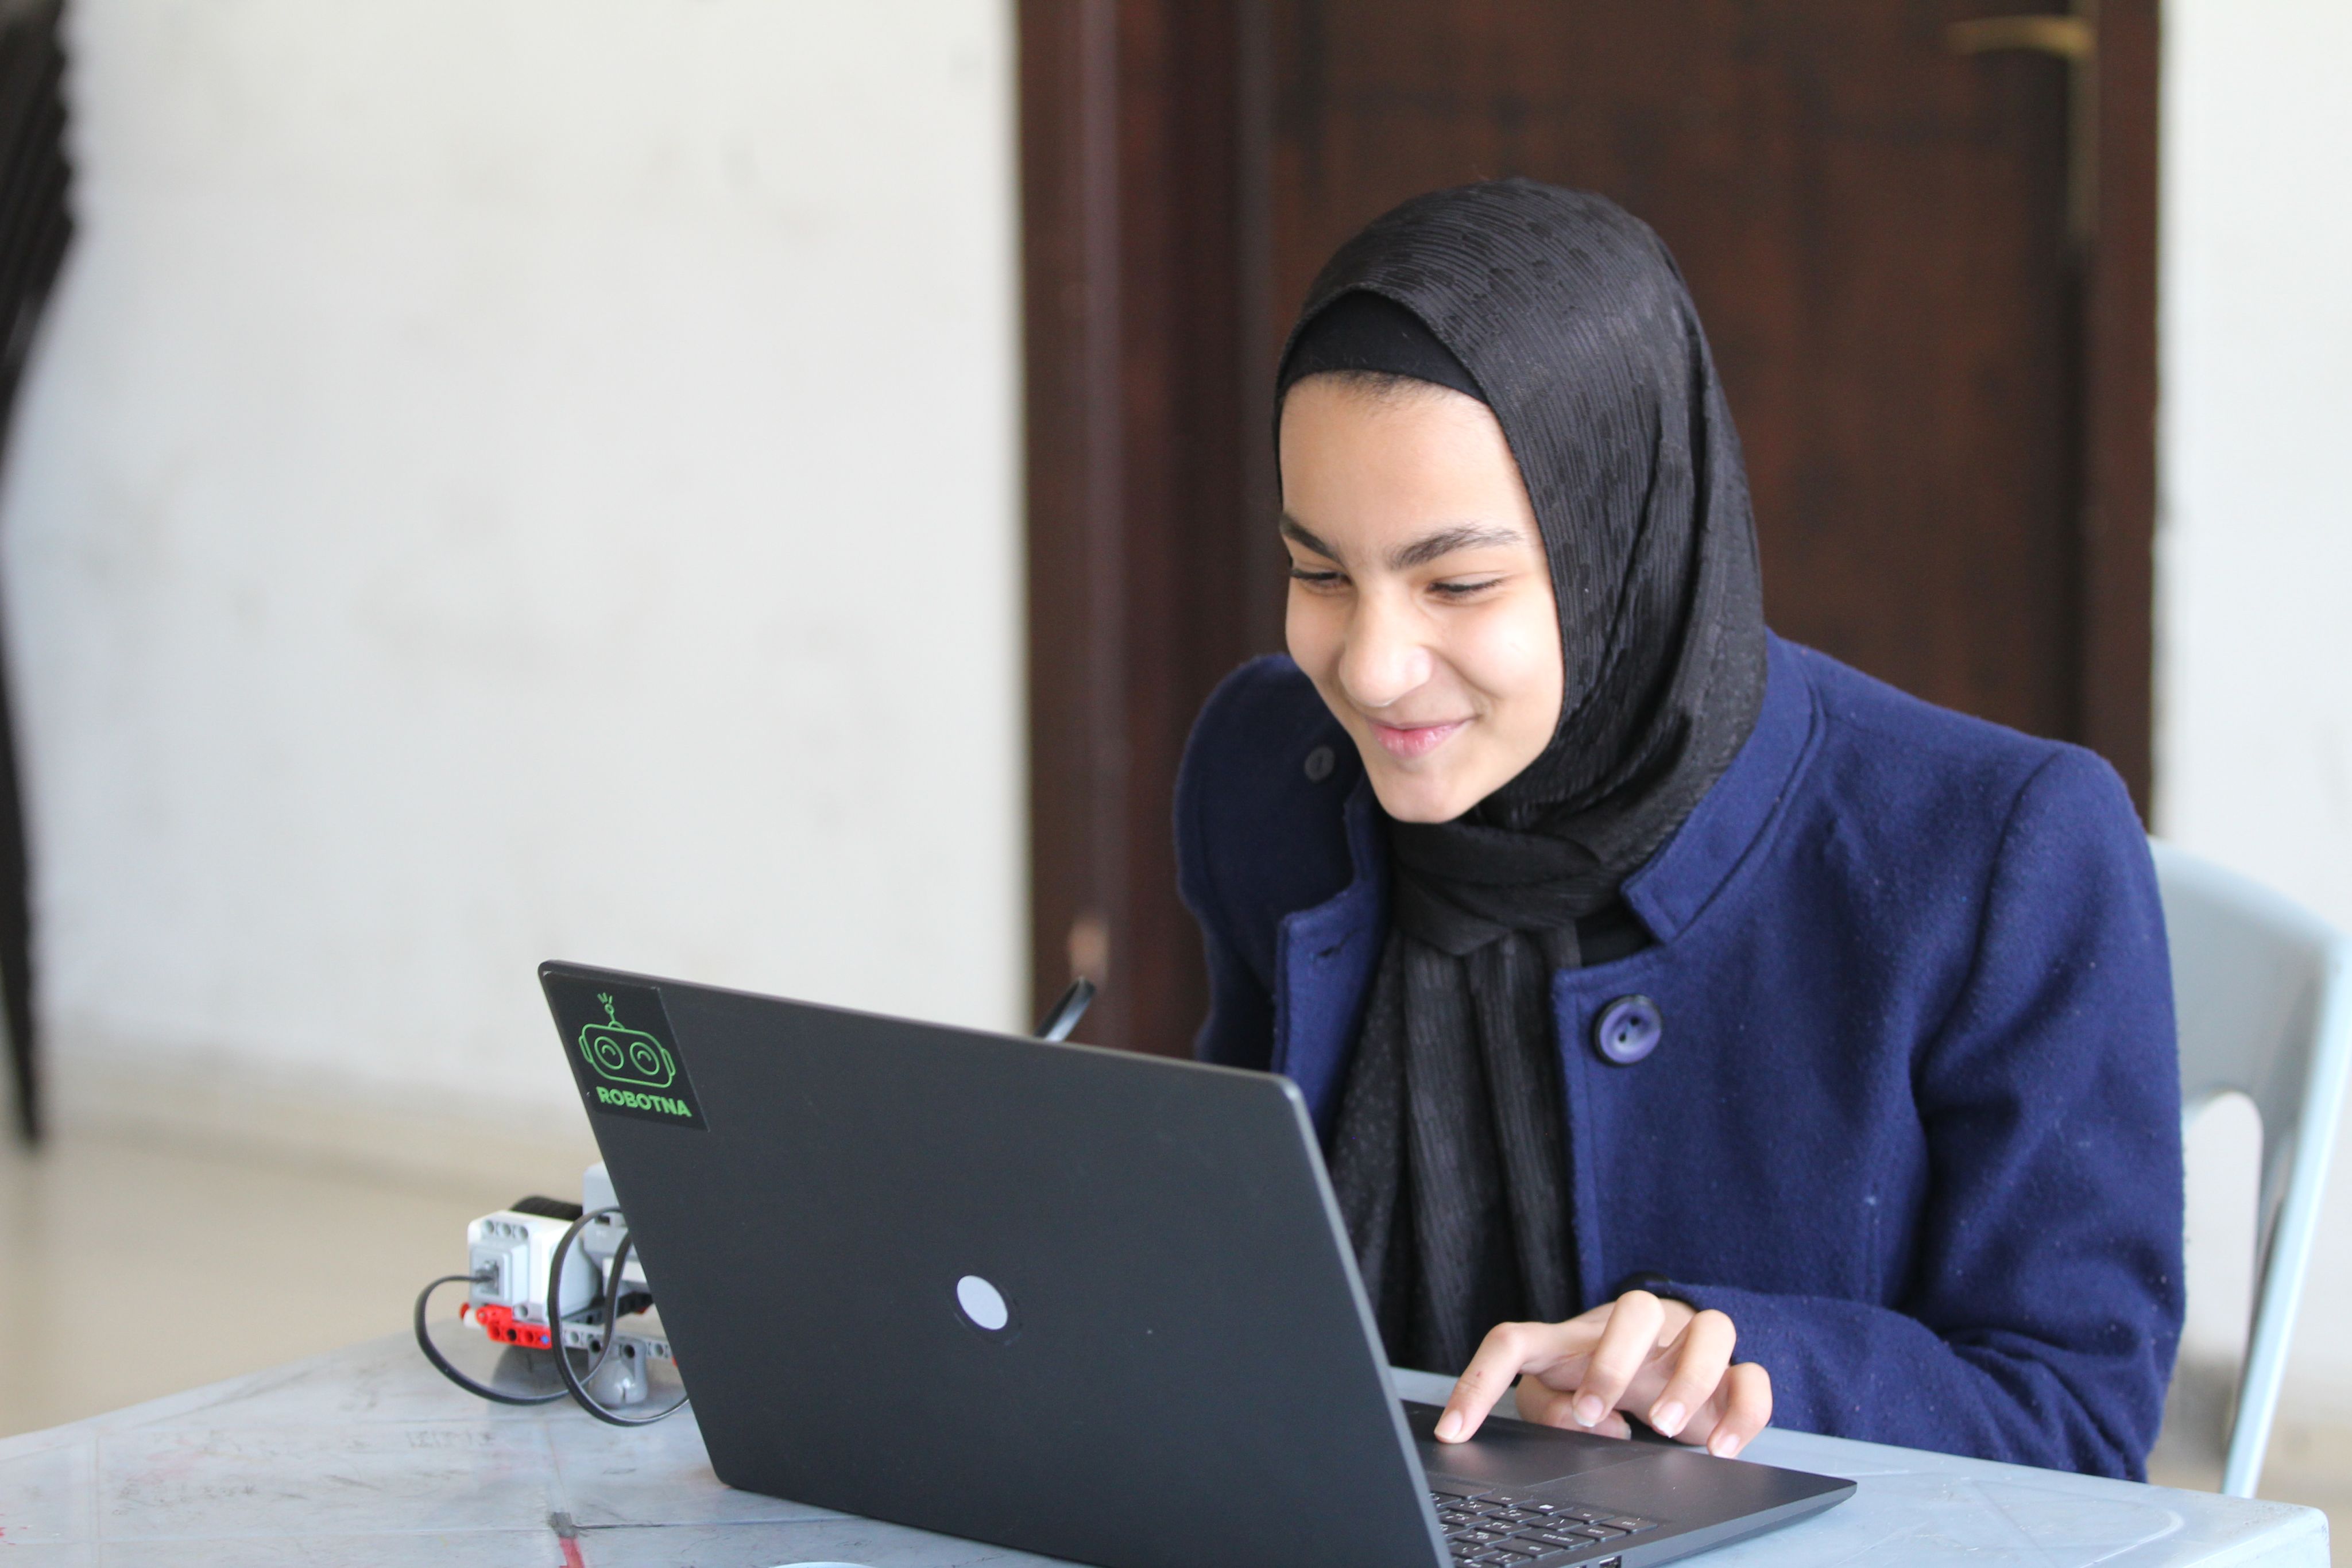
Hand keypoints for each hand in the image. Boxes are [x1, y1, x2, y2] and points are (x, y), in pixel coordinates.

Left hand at [1432, 1290, 1771, 1457]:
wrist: (1663, 1366)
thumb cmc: (1592, 1383)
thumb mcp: (1555, 1400)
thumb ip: (1549, 1411)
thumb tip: (1591, 1422)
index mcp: (1573, 1337)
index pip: (1514, 1342)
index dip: (1477, 1383)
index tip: (1452, 1432)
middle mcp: (1639, 1330)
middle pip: (1636, 1308)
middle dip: (1614, 1361)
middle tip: (1596, 1413)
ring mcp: (1691, 1346)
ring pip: (1711, 1328)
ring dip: (1690, 1378)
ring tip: (1664, 1425)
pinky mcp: (1735, 1375)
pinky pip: (1755, 1378)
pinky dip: (1743, 1413)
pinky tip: (1719, 1448)